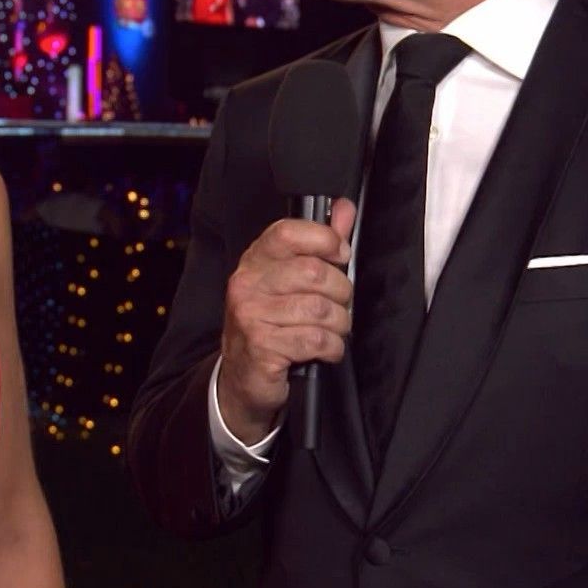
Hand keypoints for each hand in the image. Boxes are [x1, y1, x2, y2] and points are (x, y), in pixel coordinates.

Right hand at [215, 199, 355, 443]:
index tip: (340, 256)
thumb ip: (320, 243)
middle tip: (339, 305)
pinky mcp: (261, 347)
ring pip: (320, 310)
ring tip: (333, 331)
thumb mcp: (291, 281)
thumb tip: (344, 208)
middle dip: (341, 293)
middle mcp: (247, 284)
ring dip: (339, 325)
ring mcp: (251, 315)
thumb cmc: (272, 324)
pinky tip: (325, 350)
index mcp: (255, 260)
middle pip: (314, 273)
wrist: (242, 378)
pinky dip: (332, 347)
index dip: (324, 240)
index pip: (289, 233)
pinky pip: (315, 340)